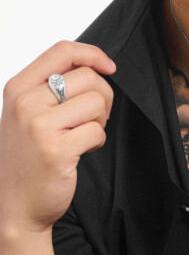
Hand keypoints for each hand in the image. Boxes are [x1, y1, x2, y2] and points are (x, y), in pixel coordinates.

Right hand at [0, 40, 115, 232]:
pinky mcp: (56, 150)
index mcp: (19, 87)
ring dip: (100, 121)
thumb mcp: (29, 113)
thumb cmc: (28, 157)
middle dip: (104, 96)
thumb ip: (53, 87)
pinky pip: (98, 131)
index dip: (93, 54)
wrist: (14, 204)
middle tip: (95, 117)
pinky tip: (81, 151)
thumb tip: (94, 65)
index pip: (62, 50)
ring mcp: (39, 126)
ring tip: (83, 135)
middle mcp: (25, 102)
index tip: (109, 66)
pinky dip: (97, 142)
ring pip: (97, 102)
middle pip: (88, 77)